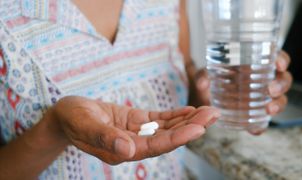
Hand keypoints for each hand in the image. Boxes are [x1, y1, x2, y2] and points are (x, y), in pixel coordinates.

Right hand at [48, 96, 219, 164]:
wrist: (66, 115)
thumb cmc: (71, 119)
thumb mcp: (84, 125)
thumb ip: (104, 138)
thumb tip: (128, 150)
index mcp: (122, 149)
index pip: (156, 146)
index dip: (178, 137)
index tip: (199, 128)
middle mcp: (133, 144)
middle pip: (167, 138)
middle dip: (191, 127)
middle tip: (214, 114)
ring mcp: (136, 133)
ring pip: (167, 128)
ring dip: (188, 120)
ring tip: (209, 111)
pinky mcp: (136, 121)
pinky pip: (159, 120)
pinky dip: (175, 116)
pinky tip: (189, 111)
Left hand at [189, 51, 292, 133]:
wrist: (207, 93)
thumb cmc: (213, 76)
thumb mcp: (206, 73)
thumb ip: (203, 75)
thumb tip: (202, 84)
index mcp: (257, 63)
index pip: (276, 58)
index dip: (281, 60)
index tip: (279, 65)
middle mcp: (264, 79)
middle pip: (283, 79)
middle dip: (281, 85)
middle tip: (271, 90)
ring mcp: (263, 96)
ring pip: (280, 99)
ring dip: (278, 104)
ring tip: (269, 109)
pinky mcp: (257, 113)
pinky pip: (263, 120)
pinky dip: (261, 126)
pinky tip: (255, 130)